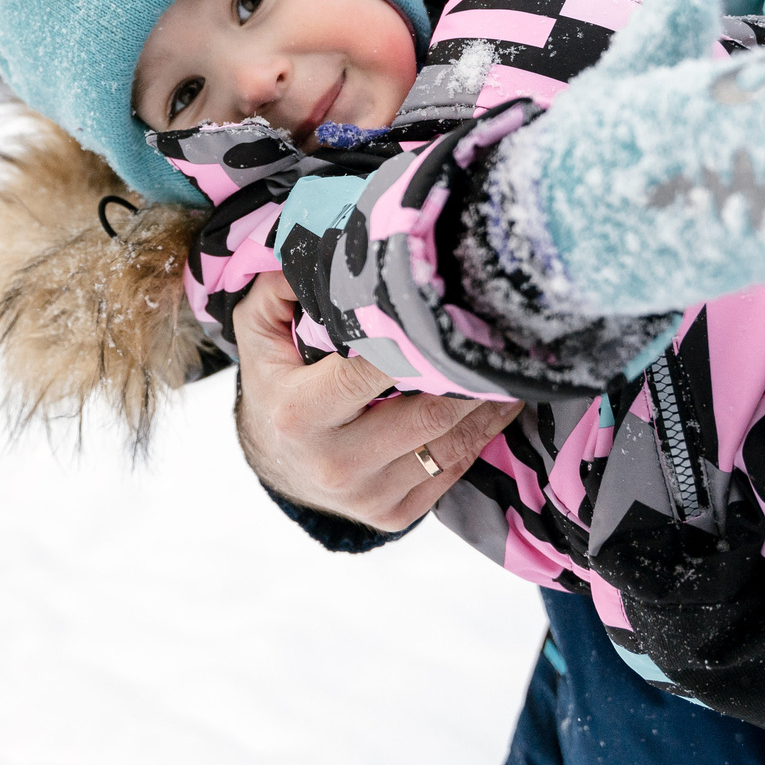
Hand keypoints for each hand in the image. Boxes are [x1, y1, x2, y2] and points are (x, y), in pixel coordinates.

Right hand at [231, 273, 521, 531]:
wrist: (273, 461)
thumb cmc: (274, 382)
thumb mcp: (257, 330)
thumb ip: (279, 287)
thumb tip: (320, 249)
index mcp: (301, 414)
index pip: (371, 371)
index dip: (414, 341)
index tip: (448, 310)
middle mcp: (335, 464)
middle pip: (430, 413)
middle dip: (469, 372)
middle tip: (499, 333)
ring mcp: (368, 497)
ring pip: (452, 445)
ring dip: (488, 404)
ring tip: (506, 364)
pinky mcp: (394, 516)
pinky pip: (453, 472)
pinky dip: (480, 436)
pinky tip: (493, 403)